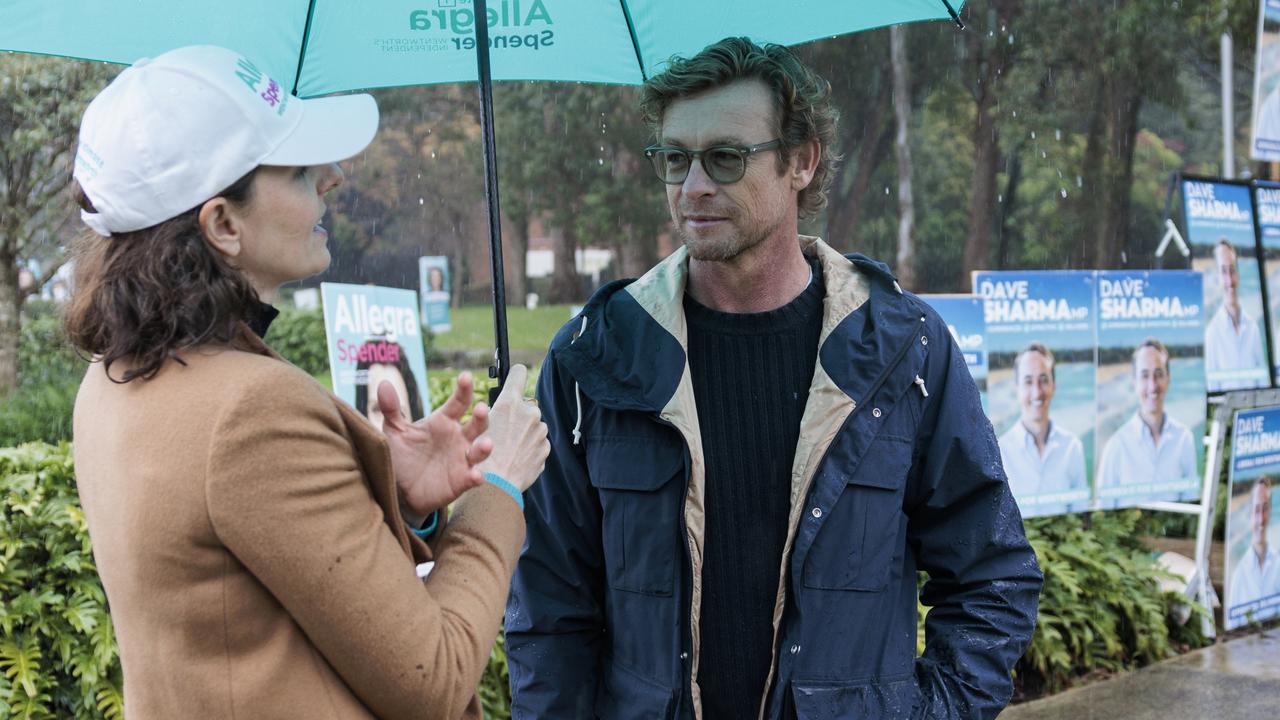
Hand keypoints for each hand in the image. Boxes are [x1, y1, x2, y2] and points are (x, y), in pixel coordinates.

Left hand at [380, 371, 492, 516]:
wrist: (399, 490)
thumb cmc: (402, 456)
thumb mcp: (395, 431)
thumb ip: (391, 408)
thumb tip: (384, 384)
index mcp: (443, 422)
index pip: (458, 402)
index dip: (464, 389)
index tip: (465, 377)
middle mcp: (457, 438)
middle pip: (476, 424)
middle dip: (481, 416)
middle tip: (480, 408)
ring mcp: (461, 459)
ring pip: (480, 450)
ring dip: (484, 447)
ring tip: (486, 444)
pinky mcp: (461, 481)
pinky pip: (472, 478)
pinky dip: (476, 477)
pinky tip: (475, 476)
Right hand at [476, 364, 548, 491]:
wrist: (496, 485)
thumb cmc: (482, 455)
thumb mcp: (481, 425)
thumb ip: (497, 410)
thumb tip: (505, 405)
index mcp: (510, 402)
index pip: (519, 373)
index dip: (516, 375)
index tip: (516, 377)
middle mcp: (529, 413)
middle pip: (526, 405)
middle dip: (518, 415)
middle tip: (503, 431)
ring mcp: (540, 431)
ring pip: (533, 426)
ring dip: (525, 433)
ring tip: (508, 448)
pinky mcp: (545, 448)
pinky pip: (538, 443)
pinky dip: (529, 448)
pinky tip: (516, 458)